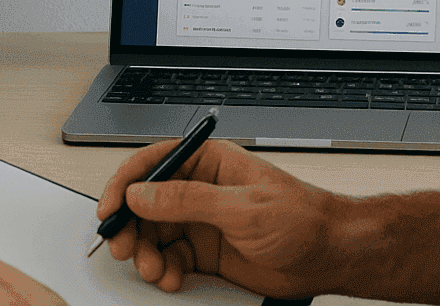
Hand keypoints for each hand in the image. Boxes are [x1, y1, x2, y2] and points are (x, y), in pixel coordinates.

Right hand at [98, 138, 343, 298]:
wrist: (329, 255)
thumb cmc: (301, 218)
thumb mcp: (241, 207)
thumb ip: (188, 200)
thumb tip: (143, 194)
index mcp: (207, 161)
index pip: (153, 164)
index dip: (125, 184)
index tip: (111, 207)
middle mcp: (199, 189)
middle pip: (146, 203)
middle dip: (130, 226)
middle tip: (124, 246)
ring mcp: (201, 222)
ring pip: (154, 235)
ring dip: (146, 252)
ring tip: (153, 268)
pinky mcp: (206, 252)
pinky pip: (170, 259)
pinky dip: (163, 270)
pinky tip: (170, 277)